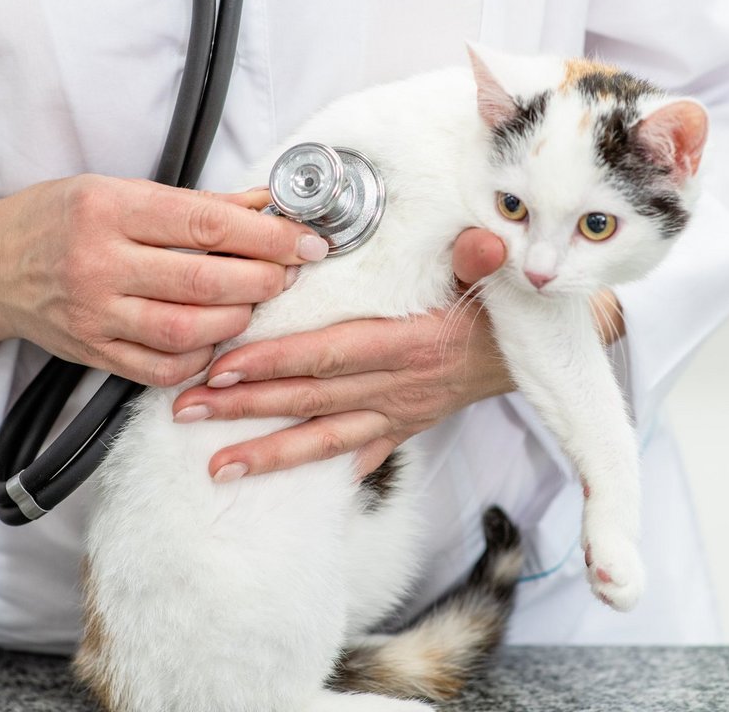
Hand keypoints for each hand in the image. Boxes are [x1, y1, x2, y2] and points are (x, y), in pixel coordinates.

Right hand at [0, 176, 325, 384]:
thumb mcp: (117, 190)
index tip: (307, 242)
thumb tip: (264, 205)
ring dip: (237, 321)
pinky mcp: (93, 354)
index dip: (267, 237)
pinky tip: (216, 339)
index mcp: (107, 209)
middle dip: (262, 281)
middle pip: (203, 283)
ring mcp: (93, 315)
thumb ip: (194, 204)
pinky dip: (202, 358)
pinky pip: (162, 369)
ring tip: (253, 303)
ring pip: (187, 332)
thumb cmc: (57, 219)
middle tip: (288, 274)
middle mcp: (97, 263)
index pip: (205, 225)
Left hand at [172, 229, 515, 480]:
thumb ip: (478, 255)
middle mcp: (400, 385)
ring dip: (268, 453)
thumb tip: (481, 243)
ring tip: (217, 467)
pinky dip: (321, 468)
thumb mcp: (497, 268)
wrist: (539, 348)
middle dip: (246, 406)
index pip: (329, 353)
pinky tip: (280, 484)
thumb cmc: (503, 302)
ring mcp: (400, 412)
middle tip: (188, 409)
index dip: (275, 361)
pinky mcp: (406, 426)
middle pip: (310, 397)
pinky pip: (358, 453)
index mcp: (411, 342)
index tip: (224, 366)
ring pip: (323, 438)